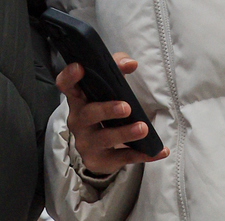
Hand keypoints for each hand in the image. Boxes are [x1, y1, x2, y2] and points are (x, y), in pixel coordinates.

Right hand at [56, 58, 166, 178]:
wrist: (97, 146)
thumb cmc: (102, 107)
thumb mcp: (107, 87)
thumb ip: (117, 69)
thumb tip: (130, 63)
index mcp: (77, 98)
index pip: (66, 85)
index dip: (70, 76)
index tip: (80, 67)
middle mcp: (78, 120)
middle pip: (88, 114)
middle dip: (107, 110)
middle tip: (126, 107)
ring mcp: (86, 143)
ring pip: (104, 139)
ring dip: (125, 133)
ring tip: (143, 128)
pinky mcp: (100, 160)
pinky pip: (122, 158)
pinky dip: (142, 154)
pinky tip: (158, 150)